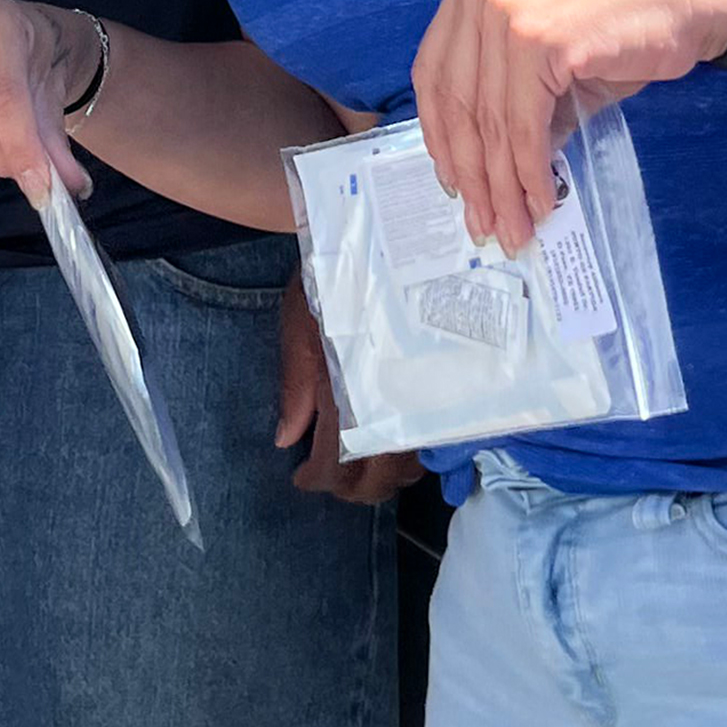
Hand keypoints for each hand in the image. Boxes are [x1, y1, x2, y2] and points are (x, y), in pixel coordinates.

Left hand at [276, 272, 417, 501]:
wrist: (381, 237)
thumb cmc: (330, 278)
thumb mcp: (299, 324)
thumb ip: (296, 384)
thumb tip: (286, 439)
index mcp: (348, 386)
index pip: (337, 460)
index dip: (318, 479)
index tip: (302, 478)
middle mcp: (389, 398)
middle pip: (380, 475)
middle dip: (354, 490)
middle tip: (332, 483)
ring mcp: (418, 393)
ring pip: (411, 463)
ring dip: (385, 478)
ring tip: (361, 470)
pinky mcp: (440, 383)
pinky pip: (433, 440)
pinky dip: (412, 456)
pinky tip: (394, 447)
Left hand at [412, 0, 726, 250]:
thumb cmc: (621, 24)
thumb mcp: (547, 58)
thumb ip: (510, 102)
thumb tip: (488, 175)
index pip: (433, 73)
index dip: (439, 137)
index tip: (452, 182)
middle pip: (459, 104)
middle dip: (472, 174)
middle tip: (484, 224)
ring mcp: (509, 12)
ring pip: (492, 122)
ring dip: (501, 187)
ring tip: (513, 228)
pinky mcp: (542, 40)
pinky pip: (525, 126)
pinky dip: (530, 173)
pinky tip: (542, 201)